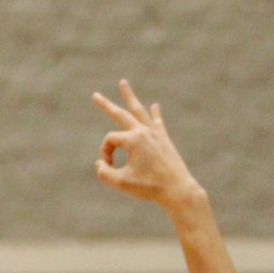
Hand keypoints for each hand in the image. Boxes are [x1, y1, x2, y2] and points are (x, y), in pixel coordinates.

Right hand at [93, 79, 200, 211]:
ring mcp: (155, 133)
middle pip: (120, 114)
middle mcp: (143, 131)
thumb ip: (104, 173)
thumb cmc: (150, 187)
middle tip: (95, 95)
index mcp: (133, 139)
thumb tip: (99, 163)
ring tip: (123, 82)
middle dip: (106, 105)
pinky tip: (154, 106)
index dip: (105, 154)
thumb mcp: (121, 183)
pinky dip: (154, 114)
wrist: (178, 190)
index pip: (110, 141)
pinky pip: (157, 122)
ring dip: (130, 97)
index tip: (109, 168)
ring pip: (139, 111)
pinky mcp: (164, 139)